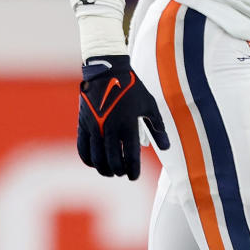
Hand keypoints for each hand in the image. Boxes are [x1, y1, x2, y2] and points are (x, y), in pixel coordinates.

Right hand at [77, 55, 169, 179]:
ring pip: (96, 159)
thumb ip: (158, 127)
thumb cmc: (132, 89)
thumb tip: (166, 148)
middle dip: (119, 171)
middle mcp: (110, 129)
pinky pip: (83, 150)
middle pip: (112, 161)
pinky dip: (89, 160)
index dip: (132, 171)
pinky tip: (95, 163)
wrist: (108, 71)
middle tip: (123, 173)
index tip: (134, 177)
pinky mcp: (83, 125)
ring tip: (111, 171)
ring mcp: (94, 128)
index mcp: (129, 124)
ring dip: (104, 169)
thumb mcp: (149, 105)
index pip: (130, 157)